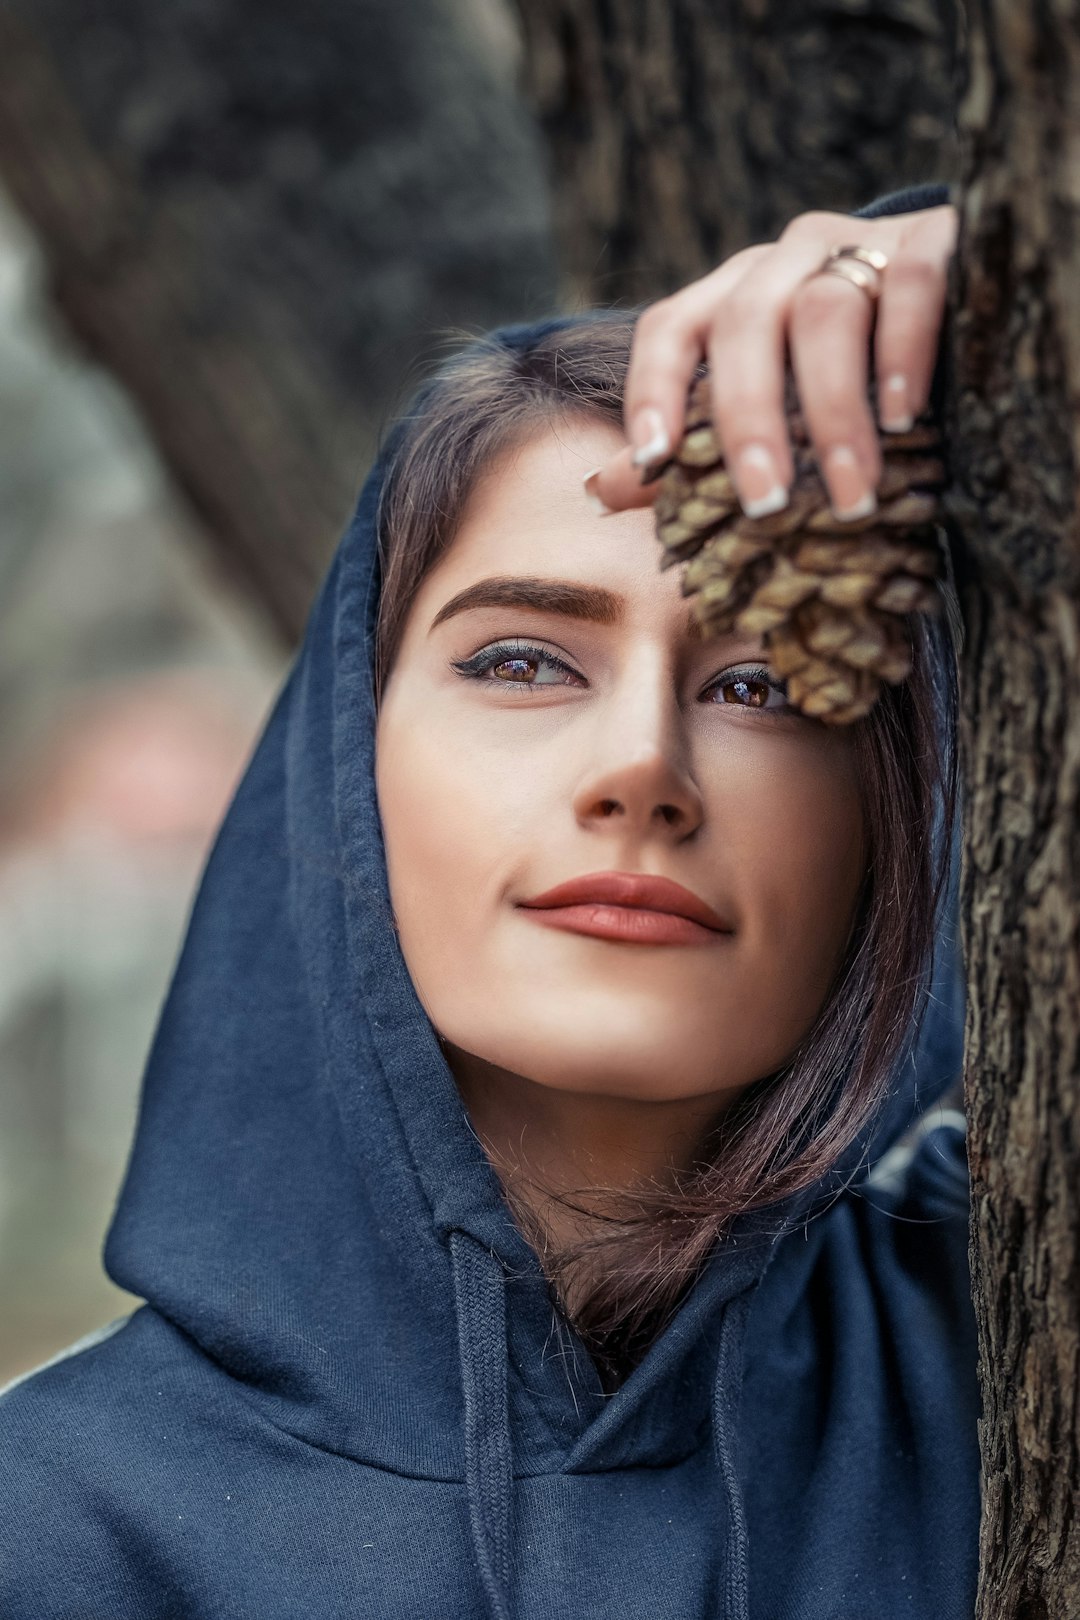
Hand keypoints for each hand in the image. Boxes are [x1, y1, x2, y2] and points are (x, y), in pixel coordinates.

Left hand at [586, 204, 957, 521]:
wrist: (962, 303)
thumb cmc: (848, 379)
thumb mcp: (771, 415)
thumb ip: (688, 450)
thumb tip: (598, 490)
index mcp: (734, 296)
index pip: (671, 327)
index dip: (652, 389)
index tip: (651, 460)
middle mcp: (786, 260)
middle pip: (745, 325)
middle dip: (749, 422)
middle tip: (767, 505)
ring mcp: (860, 242)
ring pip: (825, 313)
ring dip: (832, 414)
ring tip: (850, 495)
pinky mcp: (935, 240)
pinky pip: (911, 286)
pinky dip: (903, 356)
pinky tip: (902, 418)